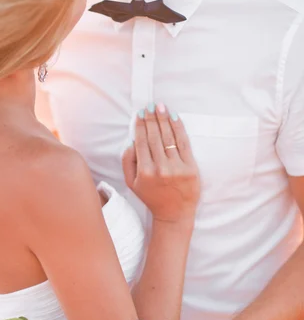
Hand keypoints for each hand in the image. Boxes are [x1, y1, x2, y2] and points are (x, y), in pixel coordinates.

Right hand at [122, 106, 199, 224]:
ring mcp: (176, 168)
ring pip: (169, 138)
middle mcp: (160, 169)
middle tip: (150, 105)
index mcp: (144, 172)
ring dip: (164, 119)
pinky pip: (183, 143)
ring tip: (161, 107)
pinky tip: (174, 118)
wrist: (174, 213)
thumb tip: (132, 141)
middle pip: (155, 137)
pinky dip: (178, 128)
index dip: (141, 126)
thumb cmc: (152, 197)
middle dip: (152, 119)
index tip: (141, 113)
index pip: (142, 142)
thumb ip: (127, 162)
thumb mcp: (132, 184)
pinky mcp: (190, 168)